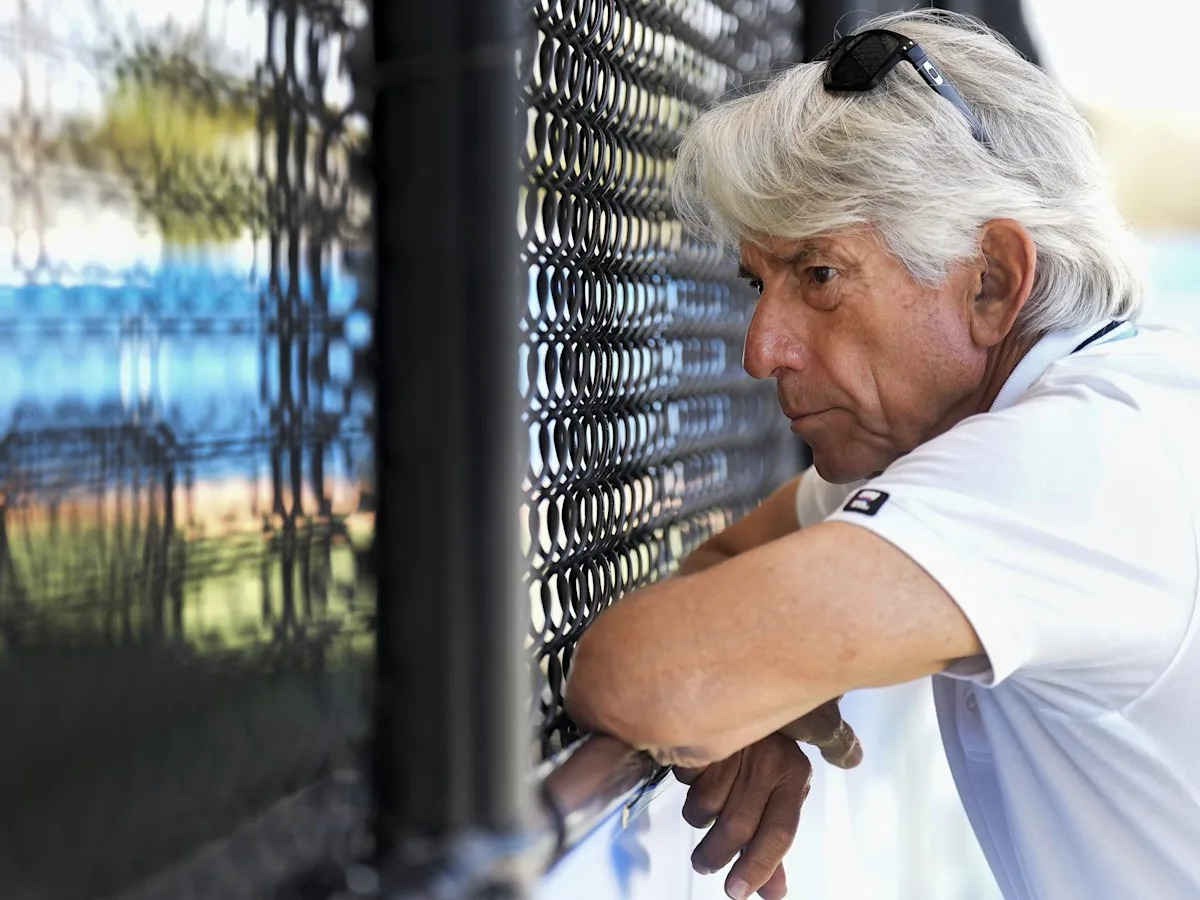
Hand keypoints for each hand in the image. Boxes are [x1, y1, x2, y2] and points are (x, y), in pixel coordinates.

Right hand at [675, 700, 860, 899]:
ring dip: (699, 817)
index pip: (781, 831)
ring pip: (705, 807)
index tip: (739, 891)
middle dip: (716, 855)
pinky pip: (685, 780)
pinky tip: (699, 773)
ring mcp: (736, 746)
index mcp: (793, 775)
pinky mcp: (704, 733)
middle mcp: (770, 760)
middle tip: (706, 865)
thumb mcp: (777, 796)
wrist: (744, 691)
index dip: (760, 866)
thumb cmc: (762, 758)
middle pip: (737, 826)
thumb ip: (772, 846)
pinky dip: (687, 785)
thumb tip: (771, 894)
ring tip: (706, 803)